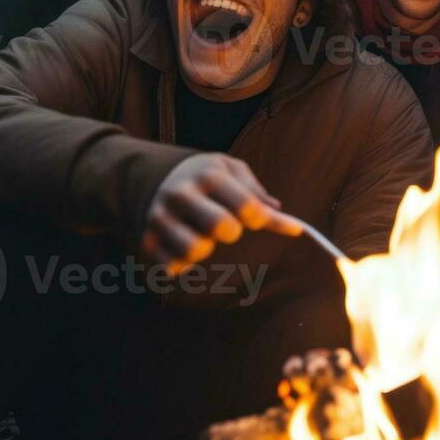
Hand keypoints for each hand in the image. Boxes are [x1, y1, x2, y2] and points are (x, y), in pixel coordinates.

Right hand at [142, 153, 303, 271]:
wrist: (158, 178)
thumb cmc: (208, 178)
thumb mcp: (233, 172)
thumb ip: (259, 195)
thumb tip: (293, 227)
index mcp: (207, 175)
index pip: (247, 207)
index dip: (260, 220)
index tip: (256, 220)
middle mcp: (180, 194)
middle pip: (222, 228)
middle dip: (232, 233)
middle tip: (227, 229)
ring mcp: (160, 219)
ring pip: (195, 251)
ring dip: (206, 251)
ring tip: (204, 240)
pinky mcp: (146, 242)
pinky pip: (171, 267)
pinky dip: (183, 266)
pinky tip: (184, 252)